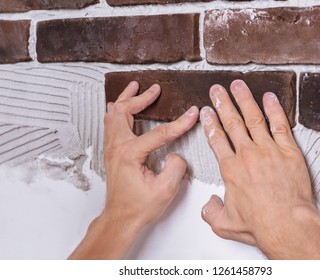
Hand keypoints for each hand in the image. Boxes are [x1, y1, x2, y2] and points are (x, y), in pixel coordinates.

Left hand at [69, 81, 198, 258]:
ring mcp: (112, 149)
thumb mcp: (164, 190)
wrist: (120, 218)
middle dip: (141, 97)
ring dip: (125, 99)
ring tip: (134, 88)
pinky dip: (117, 111)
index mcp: (129, 153)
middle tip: (154, 89)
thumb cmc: (138, 207)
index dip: (179, 123)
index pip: (159, 132)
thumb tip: (176, 155)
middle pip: (124, 111)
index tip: (192, 114)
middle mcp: (117, 147)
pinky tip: (120, 107)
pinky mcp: (112, 153)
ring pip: (113, 114)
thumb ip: (176, 167)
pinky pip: (110, 124)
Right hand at [200, 80, 319, 258]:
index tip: (206, 112)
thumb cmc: (259, 224)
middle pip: (231, 122)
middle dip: (222, 103)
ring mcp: (268, 150)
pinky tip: (268, 97)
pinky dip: (274, 109)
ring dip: (244, 99)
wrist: (287, 225)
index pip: (216, 139)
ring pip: (253, 118)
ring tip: (238, 85)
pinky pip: (280, 124)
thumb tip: (208, 203)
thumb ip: (210, 212)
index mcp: (231, 169)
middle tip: (216, 90)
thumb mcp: (224, 224)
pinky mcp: (288, 151)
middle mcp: (247, 155)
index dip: (210, 123)